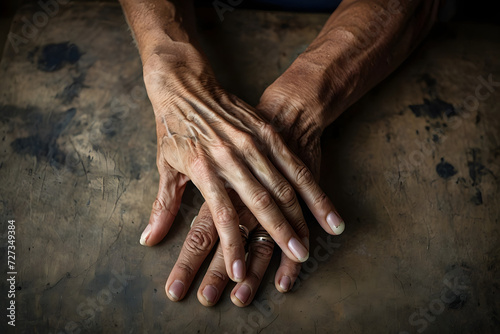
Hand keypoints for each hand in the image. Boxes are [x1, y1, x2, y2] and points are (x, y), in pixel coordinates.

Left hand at [139, 49, 342, 282]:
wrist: (186, 85)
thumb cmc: (175, 130)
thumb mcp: (165, 167)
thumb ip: (162, 207)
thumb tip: (148, 240)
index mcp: (203, 168)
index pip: (221, 215)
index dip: (231, 246)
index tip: (238, 272)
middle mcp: (230, 156)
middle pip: (260, 201)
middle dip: (281, 232)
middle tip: (297, 256)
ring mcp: (252, 142)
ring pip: (283, 184)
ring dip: (300, 216)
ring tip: (313, 242)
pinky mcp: (268, 132)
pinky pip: (294, 166)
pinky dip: (312, 191)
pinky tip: (326, 211)